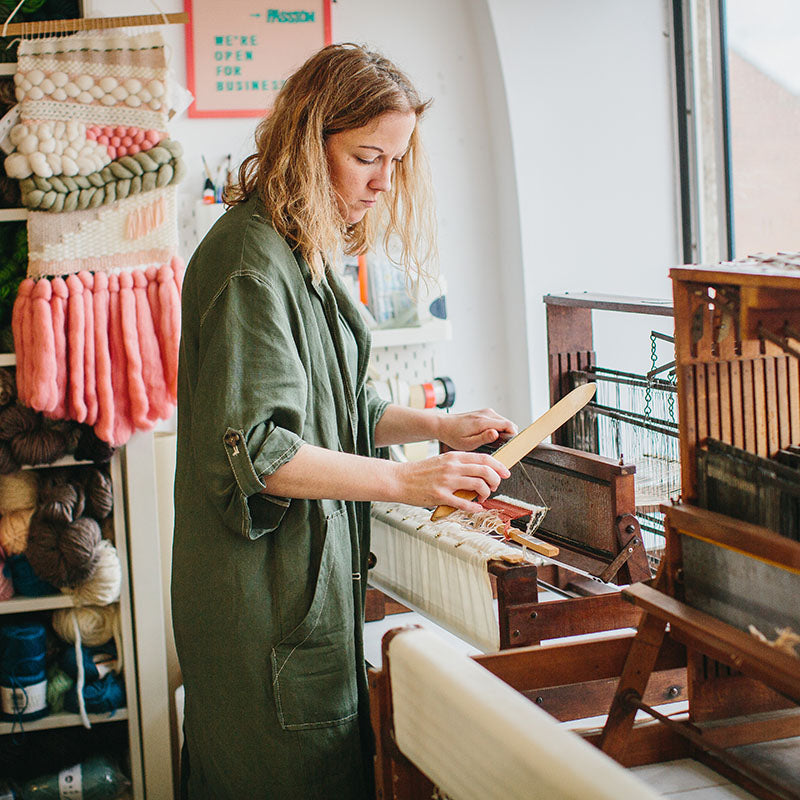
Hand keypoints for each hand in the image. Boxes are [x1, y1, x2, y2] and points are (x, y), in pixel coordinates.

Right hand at [391, 451, 510, 512]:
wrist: (398, 479)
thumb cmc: (419, 472)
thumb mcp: (441, 461)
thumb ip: (458, 464)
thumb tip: (477, 470)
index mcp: (453, 457)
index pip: (484, 458)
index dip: (498, 466)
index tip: (505, 472)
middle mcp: (452, 467)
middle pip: (485, 471)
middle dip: (496, 480)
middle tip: (495, 486)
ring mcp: (446, 482)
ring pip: (478, 485)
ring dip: (486, 493)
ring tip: (483, 497)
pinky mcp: (440, 496)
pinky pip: (464, 503)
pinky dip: (474, 507)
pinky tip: (476, 507)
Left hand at [436, 408, 517, 451]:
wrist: (443, 425)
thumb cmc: (453, 435)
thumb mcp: (467, 443)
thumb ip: (483, 438)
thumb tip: (496, 434)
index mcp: (483, 421)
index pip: (508, 425)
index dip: (513, 436)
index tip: (511, 446)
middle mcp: (486, 414)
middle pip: (508, 424)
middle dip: (508, 435)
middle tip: (500, 446)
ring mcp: (486, 412)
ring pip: (504, 422)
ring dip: (503, 432)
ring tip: (492, 442)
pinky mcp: (485, 412)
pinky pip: (498, 420)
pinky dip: (498, 428)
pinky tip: (488, 436)